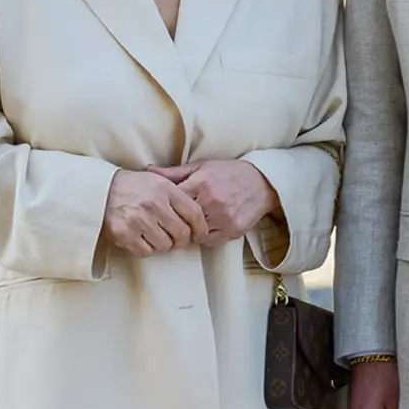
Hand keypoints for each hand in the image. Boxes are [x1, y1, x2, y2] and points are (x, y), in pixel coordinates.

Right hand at [101, 167, 206, 256]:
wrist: (99, 190)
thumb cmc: (132, 186)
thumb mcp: (156, 180)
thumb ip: (177, 194)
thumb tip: (198, 216)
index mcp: (165, 189)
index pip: (194, 213)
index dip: (201, 228)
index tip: (200, 235)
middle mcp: (154, 204)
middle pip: (182, 233)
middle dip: (181, 239)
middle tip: (175, 238)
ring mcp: (139, 220)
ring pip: (165, 245)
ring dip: (163, 244)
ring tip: (154, 235)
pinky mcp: (125, 234)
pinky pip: (147, 252)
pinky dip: (146, 249)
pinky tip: (142, 239)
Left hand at [157, 158, 280, 245]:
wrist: (261, 183)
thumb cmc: (228, 173)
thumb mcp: (201, 167)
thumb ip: (173, 173)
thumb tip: (147, 170)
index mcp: (201, 183)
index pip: (173, 201)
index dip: (166, 207)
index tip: (164, 208)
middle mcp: (212, 201)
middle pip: (182, 219)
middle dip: (177, 221)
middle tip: (175, 220)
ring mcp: (223, 217)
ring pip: (194, 233)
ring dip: (191, 230)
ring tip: (192, 223)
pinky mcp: (233, 230)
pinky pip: (209, 241)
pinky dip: (205, 237)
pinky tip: (206, 227)